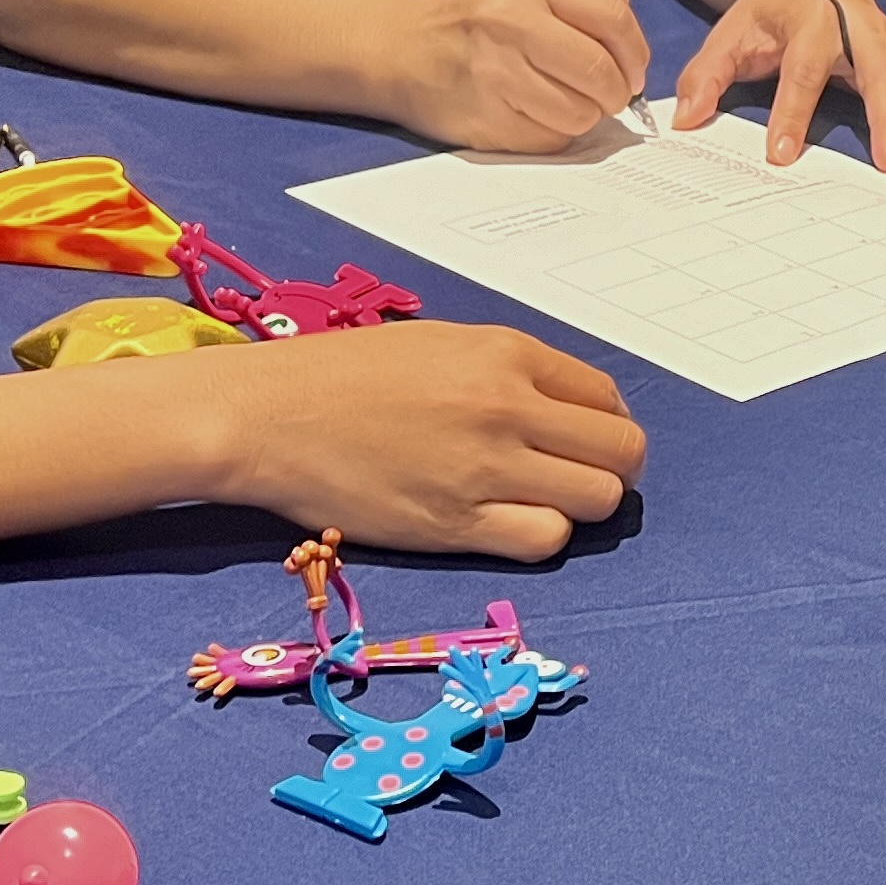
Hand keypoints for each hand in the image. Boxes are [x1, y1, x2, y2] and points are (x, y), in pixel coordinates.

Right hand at [216, 323, 645, 560]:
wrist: (265, 416)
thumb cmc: (342, 375)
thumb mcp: (439, 345)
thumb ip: (508, 372)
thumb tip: (565, 410)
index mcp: (506, 353)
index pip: (606, 397)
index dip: (605, 424)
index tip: (584, 440)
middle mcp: (506, 406)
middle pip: (620, 452)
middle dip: (611, 469)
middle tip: (576, 477)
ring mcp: (484, 469)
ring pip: (595, 500)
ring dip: (579, 505)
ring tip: (541, 501)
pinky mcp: (456, 525)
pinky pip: (544, 539)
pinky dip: (541, 535)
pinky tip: (509, 524)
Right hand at [394, 0, 651, 147]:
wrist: (399, 50)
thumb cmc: (473, 15)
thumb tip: (632, 45)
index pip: (614, 18)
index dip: (635, 52)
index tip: (633, 69)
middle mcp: (511, 24)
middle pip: (601, 72)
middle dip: (617, 91)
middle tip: (610, 95)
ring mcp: (497, 75)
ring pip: (580, 112)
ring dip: (587, 115)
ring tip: (569, 102)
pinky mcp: (486, 120)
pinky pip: (551, 138)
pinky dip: (556, 132)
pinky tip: (538, 114)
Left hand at [670, 0, 885, 169]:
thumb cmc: (771, 11)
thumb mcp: (730, 33)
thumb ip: (705, 76)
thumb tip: (685, 120)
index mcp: (811, 22)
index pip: (801, 72)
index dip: (790, 114)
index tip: (782, 155)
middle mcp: (857, 33)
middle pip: (877, 76)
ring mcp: (885, 48)